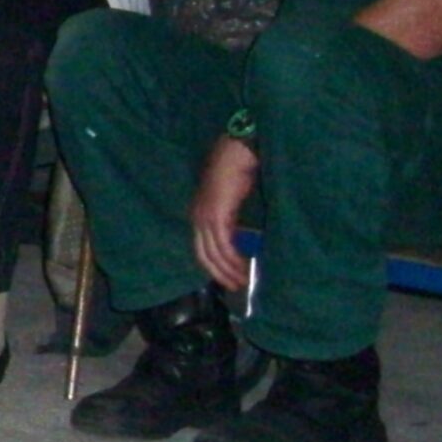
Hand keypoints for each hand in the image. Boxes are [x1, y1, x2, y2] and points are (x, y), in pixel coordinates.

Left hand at [188, 133, 257, 293]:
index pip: (201, 249)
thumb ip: (231, 221)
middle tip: (237, 286)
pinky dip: (233, 258)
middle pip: (204, 256)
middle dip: (220, 274)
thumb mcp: (231, 203)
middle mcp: (197, 218)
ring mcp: (204, 217)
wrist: (235, 154)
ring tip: (244, 281)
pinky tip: (245, 266)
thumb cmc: (236, 174)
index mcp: (198, 215)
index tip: (230, 279)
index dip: (214, 267)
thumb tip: (240, 241)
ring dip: (230, 270)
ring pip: (214, 254)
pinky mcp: (216, 215)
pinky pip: (223, 245)